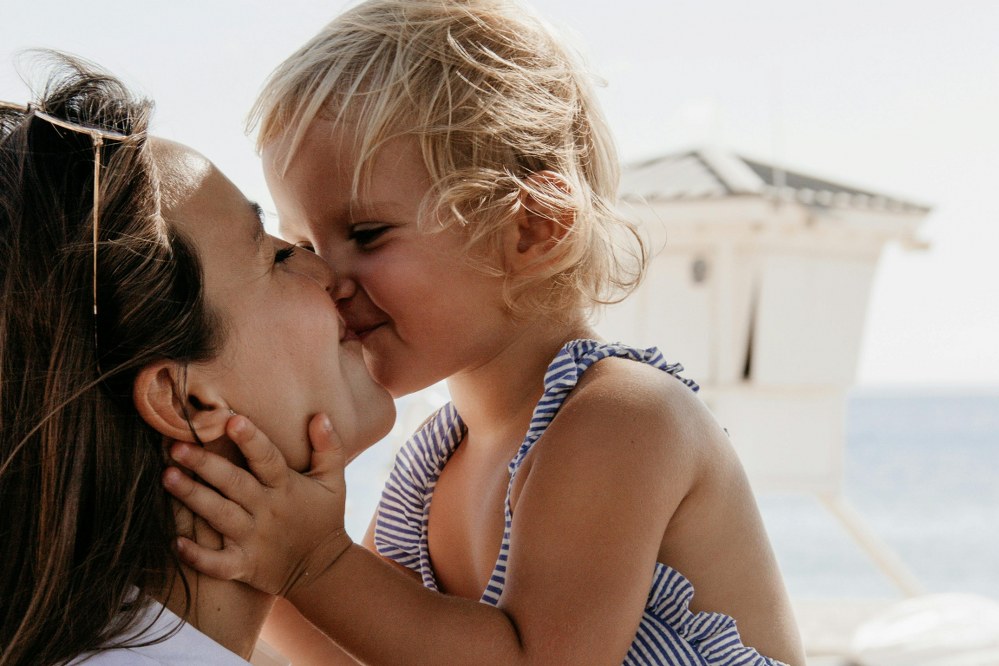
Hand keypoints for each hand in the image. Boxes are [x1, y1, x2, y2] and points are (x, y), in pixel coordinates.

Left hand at [162, 413, 352, 596]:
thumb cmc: (324, 518)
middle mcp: (267, 511)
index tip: (232, 420)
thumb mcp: (334, 481)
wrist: (323, 570)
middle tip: (177, 447)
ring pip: (219, 516)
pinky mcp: (244, 565)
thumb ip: (328, 447)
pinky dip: (197, 556)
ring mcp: (254, 540)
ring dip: (193, 497)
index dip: (251, 440)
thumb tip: (320, 416)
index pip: (268, 459)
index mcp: (286, 487)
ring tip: (167, 477)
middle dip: (206, 465)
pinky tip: (175, 542)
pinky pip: (218, 564)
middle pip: (234, 484)